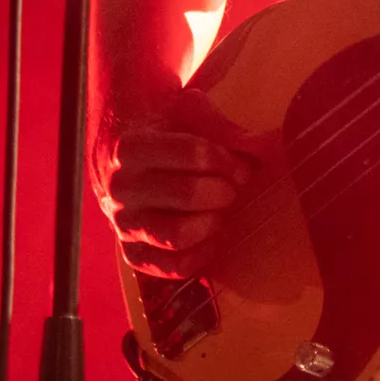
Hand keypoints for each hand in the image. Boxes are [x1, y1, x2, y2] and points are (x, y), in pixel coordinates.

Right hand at [92, 88, 257, 281]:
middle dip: (223, 191)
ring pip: (178, 234)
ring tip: (220, 209)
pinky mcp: (134, 254)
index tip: (242, 165)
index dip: (227, 160)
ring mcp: (124, 224)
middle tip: (233, 188)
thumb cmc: (166, 134)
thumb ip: (221, 128)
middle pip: (187, 194)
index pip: (192, 153)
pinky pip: (174, 266)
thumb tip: (259, 146)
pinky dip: (202, 252)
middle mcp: (120, 188)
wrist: (130, 164)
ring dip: (212, 221)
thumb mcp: (188, 114)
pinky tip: (212, 234)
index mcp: (130, 148)